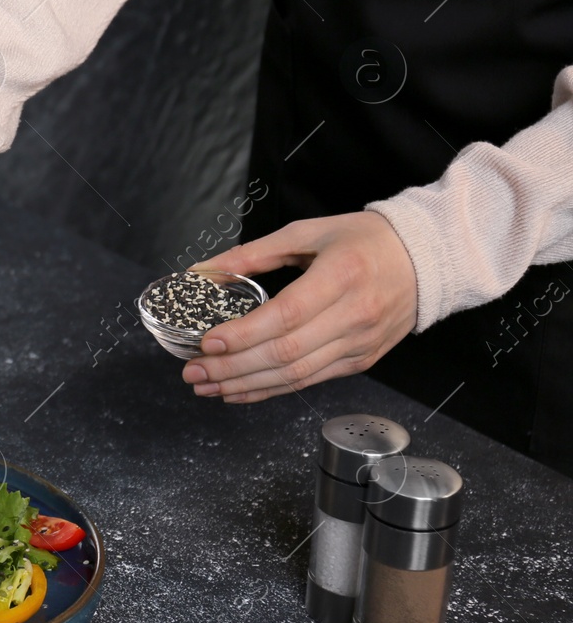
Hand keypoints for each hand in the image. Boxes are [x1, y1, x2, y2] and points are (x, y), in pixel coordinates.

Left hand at [182, 212, 417, 402]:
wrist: (428, 259)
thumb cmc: (365, 240)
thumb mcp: (308, 232)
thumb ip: (254, 253)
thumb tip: (204, 272)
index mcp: (342, 275)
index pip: (285, 315)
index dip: (244, 334)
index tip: (206, 342)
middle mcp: (354, 315)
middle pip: (286, 353)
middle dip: (233, 367)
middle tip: (193, 372)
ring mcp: (360, 344)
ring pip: (296, 375)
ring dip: (246, 386)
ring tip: (206, 386)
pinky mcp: (361, 361)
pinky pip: (310, 381)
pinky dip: (271, 390)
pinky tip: (239, 390)